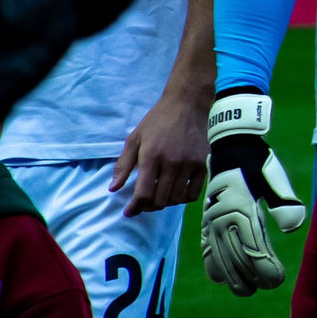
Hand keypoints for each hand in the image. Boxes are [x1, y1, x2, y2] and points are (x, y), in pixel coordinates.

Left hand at [112, 74, 209, 216]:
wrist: (187, 105)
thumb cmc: (157, 121)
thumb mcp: (134, 138)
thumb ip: (123, 165)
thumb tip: (113, 189)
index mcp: (151, 157)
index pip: (143, 193)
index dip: (135, 207)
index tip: (129, 212)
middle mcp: (172, 164)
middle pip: (160, 200)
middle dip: (148, 206)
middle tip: (143, 203)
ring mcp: (189, 165)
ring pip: (176, 199)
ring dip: (165, 203)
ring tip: (159, 197)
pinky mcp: (202, 164)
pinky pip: (193, 192)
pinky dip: (183, 198)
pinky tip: (176, 193)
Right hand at [199, 93, 305, 295]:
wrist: (231, 146)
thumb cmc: (258, 163)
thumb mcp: (274, 177)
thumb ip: (284, 202)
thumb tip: (294, 228)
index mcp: (241, 210)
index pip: (253, 249)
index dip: (264, 268)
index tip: (277, 280)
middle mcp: (222, 219)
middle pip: (235, 258)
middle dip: (251, 277)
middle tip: (267, 287)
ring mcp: (210, 222)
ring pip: (219, 258)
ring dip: (233, 277)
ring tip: (247, 290)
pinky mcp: (205, 221)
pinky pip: (205, 249)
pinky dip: (213, 265)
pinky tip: (221, 278)